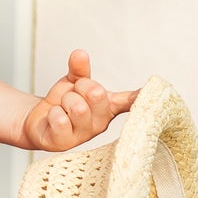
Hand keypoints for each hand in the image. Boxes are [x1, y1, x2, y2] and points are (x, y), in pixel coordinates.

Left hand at [22, 49, 136, 152]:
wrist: (39, 120)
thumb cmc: (63, 102)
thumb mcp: (73, 81)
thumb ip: (79, 69)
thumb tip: (80, 54)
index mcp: (108, 107)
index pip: (131, 102)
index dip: (144, 97)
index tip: (158, 91)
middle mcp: (101, 123)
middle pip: (96, 93)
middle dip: (79, 86)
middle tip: (72, 94)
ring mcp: (84, 135)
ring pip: (77, 107)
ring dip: (64, 100)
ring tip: (63, 107)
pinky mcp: (64, 143)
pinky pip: (60, 119)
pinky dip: (52, 112)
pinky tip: (53, 118)